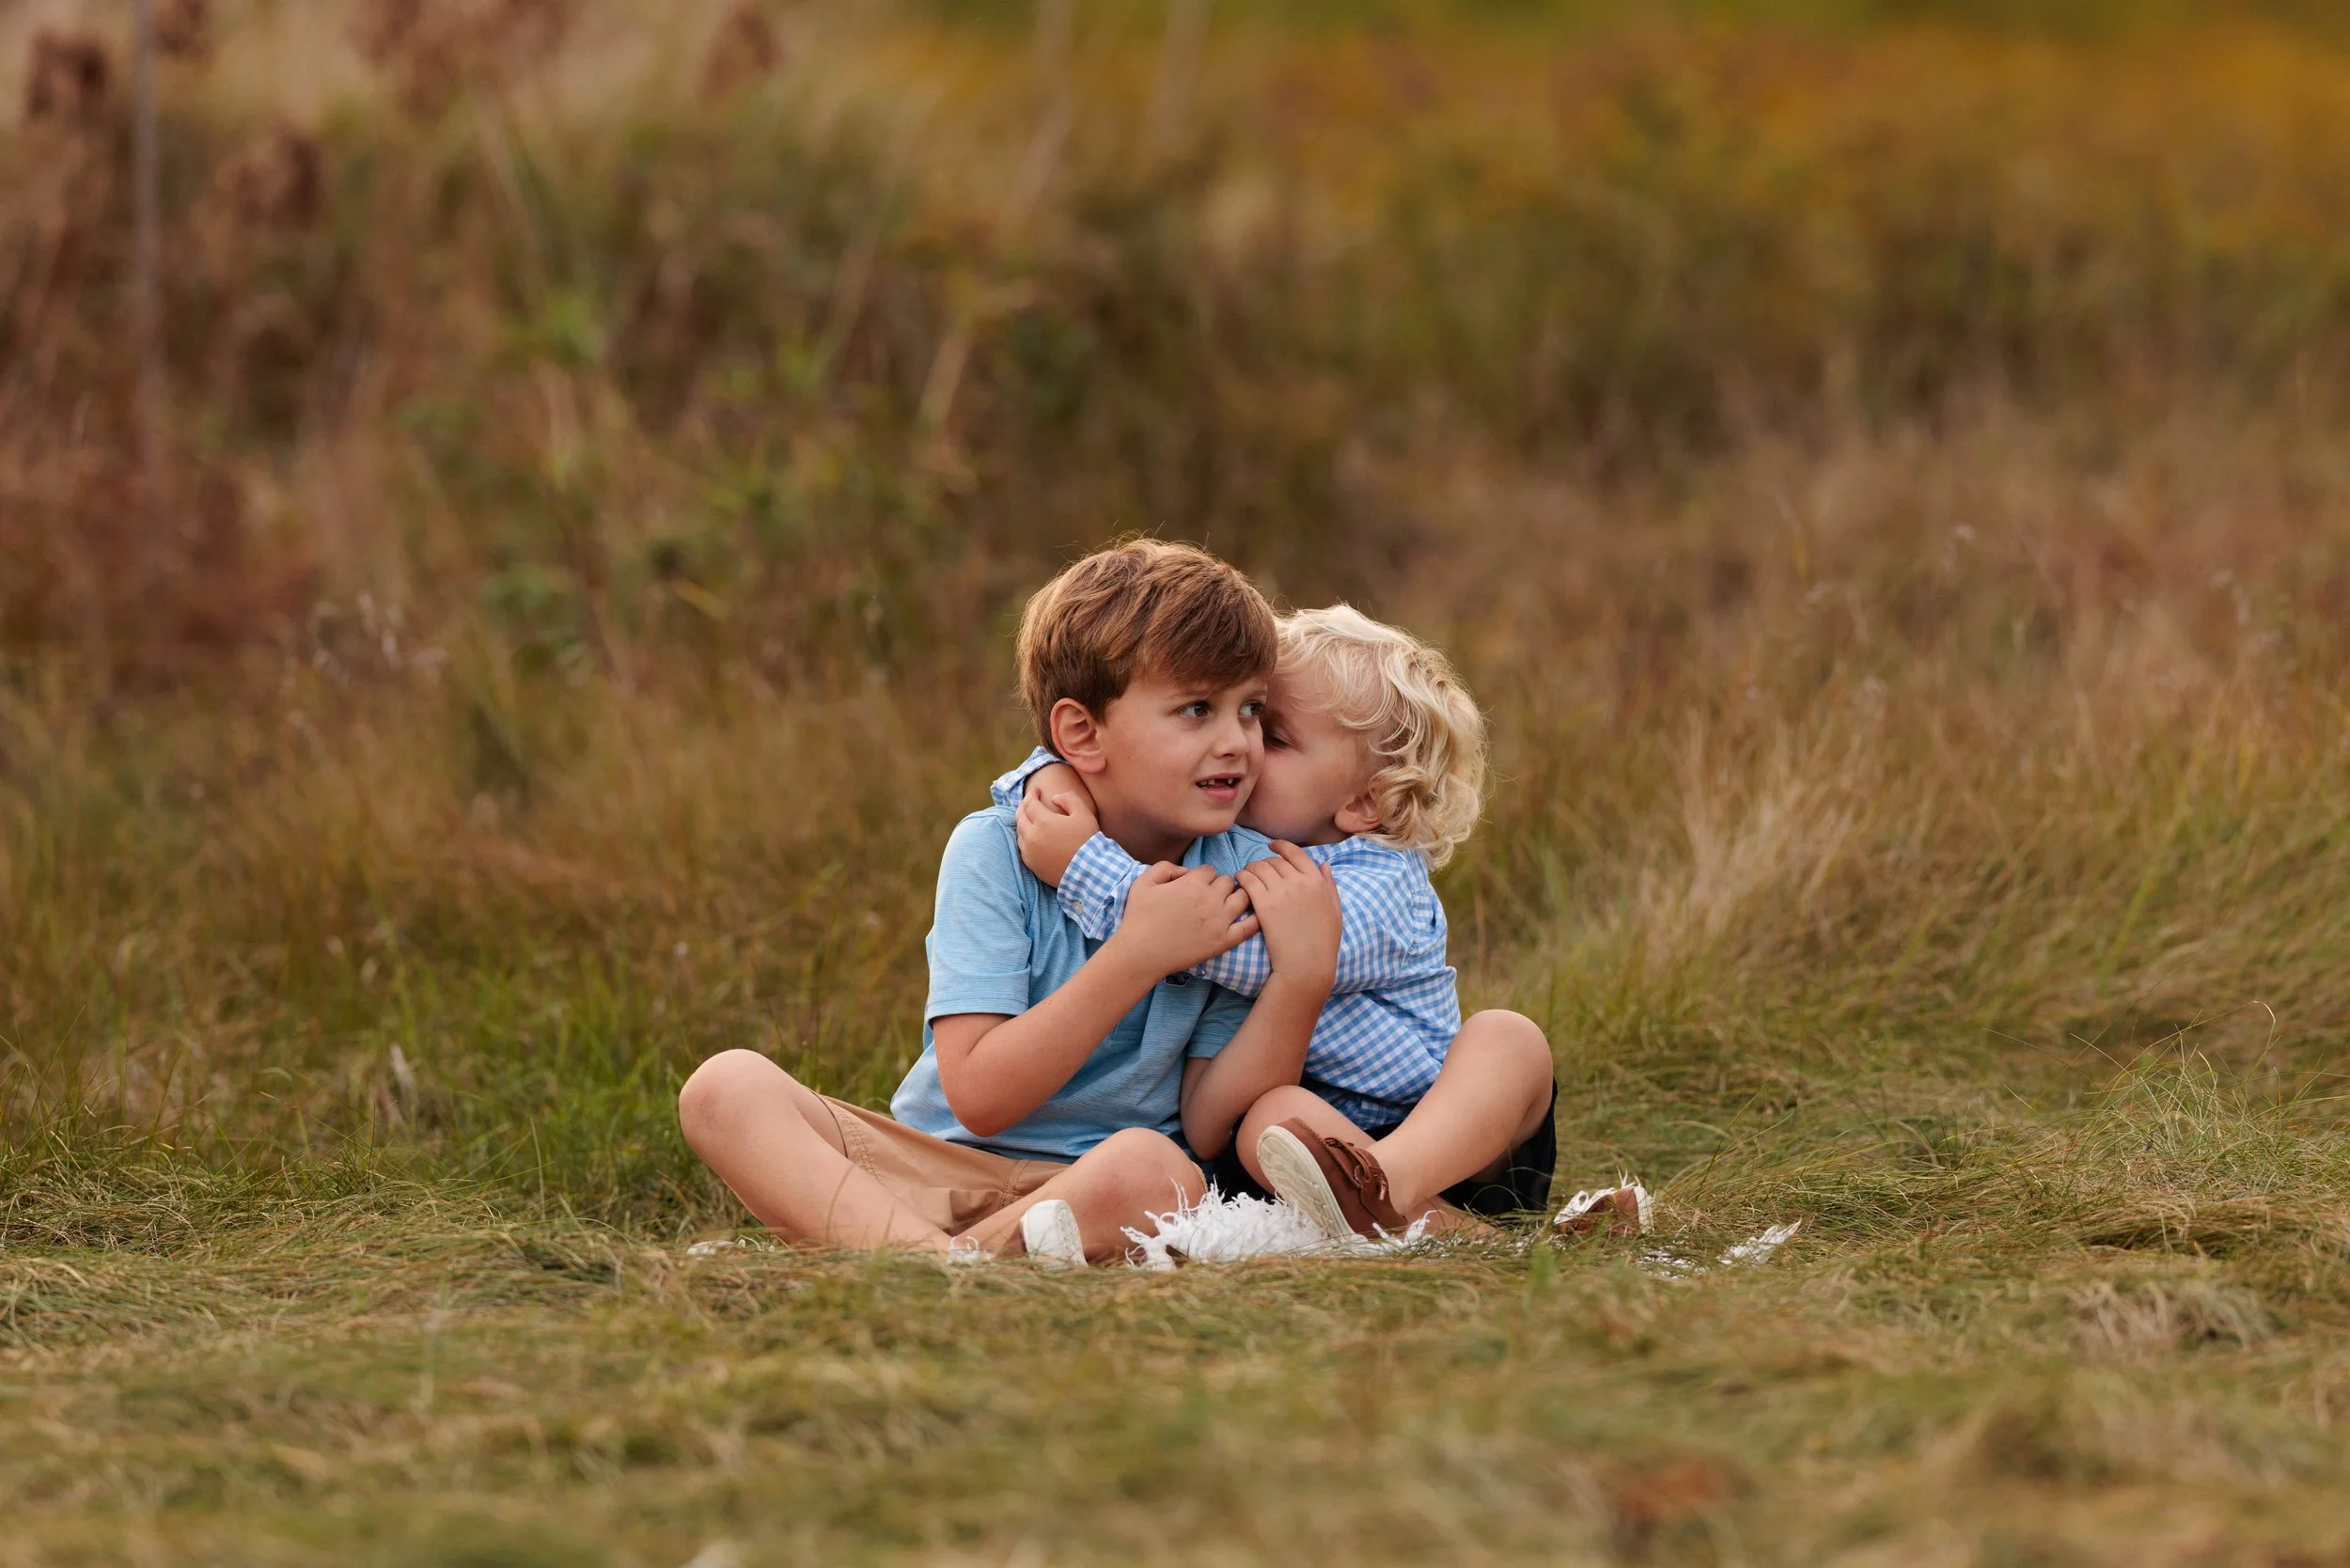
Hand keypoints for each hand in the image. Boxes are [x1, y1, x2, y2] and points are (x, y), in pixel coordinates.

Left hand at [1016, 782, 1098, 887]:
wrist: (1087, 871)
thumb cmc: (1087, 841)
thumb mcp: (1083, 814)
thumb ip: (1069, 799)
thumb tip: (1054, 798)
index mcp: (1043, 821)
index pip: (1030, 803)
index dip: (1031, 794)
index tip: (1036, 789)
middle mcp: (1032, 836)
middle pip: (1020, 816)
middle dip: (1024, 806)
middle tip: (1030, 801)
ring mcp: (1029, 852)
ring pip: (1019, 832)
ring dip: (1023, 822)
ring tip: (1029, 817)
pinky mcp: (1031, 864)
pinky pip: (1022, 847)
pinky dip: (1024, 838)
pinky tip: (1031, 836)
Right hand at [1111, 862, 1258, 974]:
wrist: (1140, 954)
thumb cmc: (1138, 918)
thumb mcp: (1143, 882)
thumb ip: (1165, 867)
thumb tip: (1186, 871)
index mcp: (1192, 883)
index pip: (1210, 870)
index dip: (1202, 876)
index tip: (1196, 886)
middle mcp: (1210, 899)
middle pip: (1228, 881)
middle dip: (1220, 885)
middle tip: (1210, 896)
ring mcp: (1220, 921)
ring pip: (1243, 898)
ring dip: (1237, 897)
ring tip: (1227, 904)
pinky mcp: (1224, 941)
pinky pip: (1249, 926)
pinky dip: (1255, 918)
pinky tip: (1254, 916)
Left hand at [1237, 842, 1340, 984]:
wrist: (1307, 963)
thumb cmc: (1323, 941)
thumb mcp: (1335, 909)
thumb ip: (1329, 884)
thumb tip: (1323, 864)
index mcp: (1316, 880)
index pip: (1295, 853)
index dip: (1281, 847)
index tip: (1272, 847)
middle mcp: (1298, 881)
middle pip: (1274, 861)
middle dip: (1264, 863)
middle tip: (1259, 872)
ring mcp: (1280, 891)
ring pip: (1258, 867)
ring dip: (1251, 869)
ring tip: (1247, 876)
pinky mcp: (1263, 904)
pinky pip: (1247, 880)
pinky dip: (1241, 877)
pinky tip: (1240, 882)